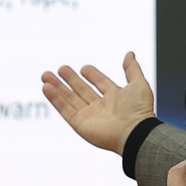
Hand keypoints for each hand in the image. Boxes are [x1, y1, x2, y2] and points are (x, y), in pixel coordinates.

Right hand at [41, 51, 155, 153]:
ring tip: (46, 75)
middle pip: (81, 90)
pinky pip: (65, 110)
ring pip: (70, 99)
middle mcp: (101, 107)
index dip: (92, 75)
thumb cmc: (140, 110)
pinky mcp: (80, 124)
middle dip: (69, 79)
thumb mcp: (139, 84)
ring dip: (57, 88)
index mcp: (115, 97)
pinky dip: (55, 99)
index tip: (84, 68)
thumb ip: (132, 69)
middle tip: (59, 69)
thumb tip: (130, 54)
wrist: (135, 132)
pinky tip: (47, 88)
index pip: (100, 83)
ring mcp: (90, 116)